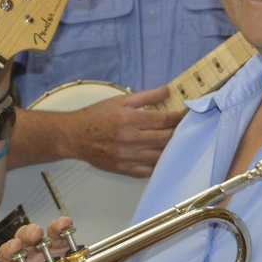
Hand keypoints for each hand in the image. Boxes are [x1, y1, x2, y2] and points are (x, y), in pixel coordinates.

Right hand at [67, 86, 181, 177]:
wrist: (74, 136)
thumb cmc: (96, 116)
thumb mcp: (119, 100)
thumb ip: (145, 96)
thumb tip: (168, 90)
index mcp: (129, 119)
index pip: (163, 119)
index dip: (179, 117)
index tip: (187, 114)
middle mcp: (130, 139)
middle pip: (165, 138)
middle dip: (178, 133)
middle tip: (185, 128)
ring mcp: (127, 156)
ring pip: (159, 156)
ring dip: (171, 149)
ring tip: (177, 143)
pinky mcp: (123, 169)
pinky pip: (148, 171)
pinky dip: (158, 165)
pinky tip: (163, 158)